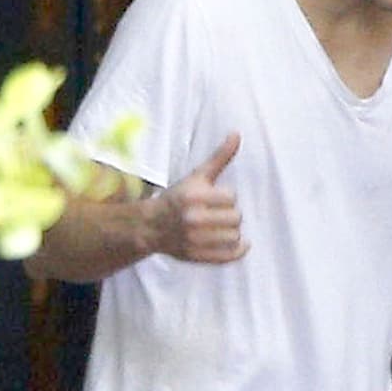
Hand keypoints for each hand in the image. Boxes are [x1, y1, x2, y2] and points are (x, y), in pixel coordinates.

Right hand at [150, 133, 246, 263]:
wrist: (151, 226)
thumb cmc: (178, 198)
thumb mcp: (197, 176)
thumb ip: (220, 157)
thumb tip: (237, 134)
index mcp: (193, 196)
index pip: (231, 198)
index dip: (227, 198)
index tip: (216, 199)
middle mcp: (192, 219)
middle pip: (236, 218)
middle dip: (230, 215)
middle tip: (218, 214)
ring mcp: (194, 240)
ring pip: (235, 237)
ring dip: (233, 232)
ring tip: (221, 227)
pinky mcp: (197, 256)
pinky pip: (229, 256)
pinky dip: (238, 251)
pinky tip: (240, 244)